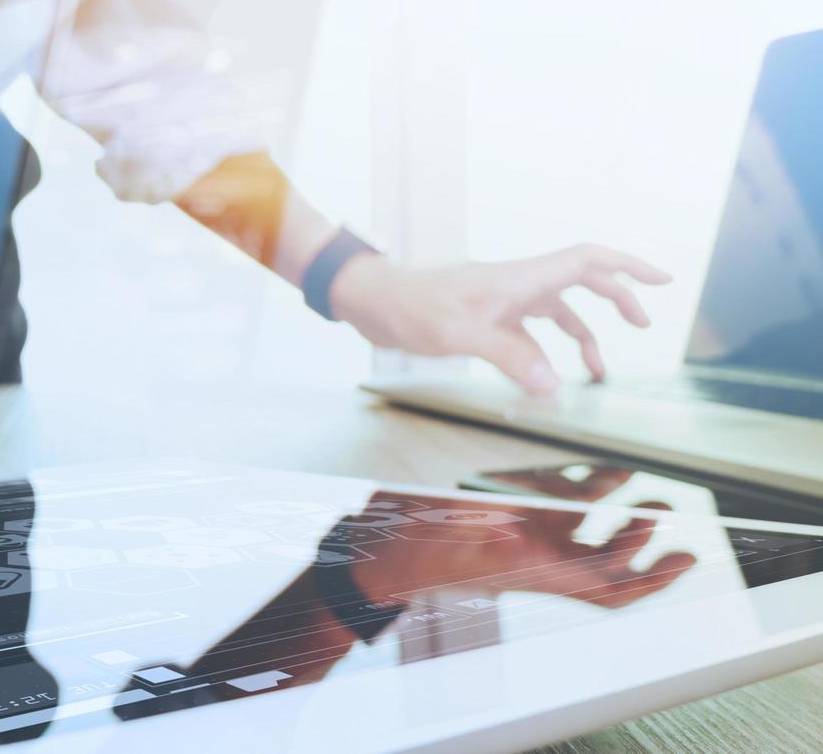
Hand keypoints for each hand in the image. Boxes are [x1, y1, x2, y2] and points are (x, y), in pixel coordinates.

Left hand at [329, 243, 670, 393]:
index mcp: (518, 277)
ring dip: (583, 336)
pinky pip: (529, 331)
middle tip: (643, 325)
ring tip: (598, 372)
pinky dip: (546, 351)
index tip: (661, 280)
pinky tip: (545, 376)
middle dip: (617, 299)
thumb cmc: (408, 308)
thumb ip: (509, 357)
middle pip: (581, 281)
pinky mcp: (486, 317)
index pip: (585, 259)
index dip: (627, 265)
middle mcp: (516, 284)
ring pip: (558, 311)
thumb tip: (554, 384)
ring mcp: (501, 300)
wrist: (371, 302)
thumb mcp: (458, 334)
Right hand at [350, 493, 696, 608]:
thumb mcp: (470, 512)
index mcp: (531, 571)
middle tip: (676, 520)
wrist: (378, 558)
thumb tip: (590, 484)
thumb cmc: (415, 543)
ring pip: (586, 539)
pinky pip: (556, 518)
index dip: (652, 578)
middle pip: (607, 564)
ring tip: (648, 496)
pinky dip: (581, 500)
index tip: (684, 560)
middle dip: (646, 545)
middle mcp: (534, 562)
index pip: (608, 588)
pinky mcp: (505, 529)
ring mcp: (520, 545)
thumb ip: (528, 499)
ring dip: (619, 521)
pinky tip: (596, 476)